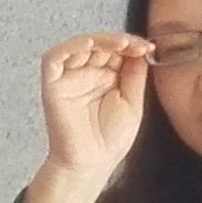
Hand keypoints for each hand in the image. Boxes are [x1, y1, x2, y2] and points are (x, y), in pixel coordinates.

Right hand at [25, 34, 151, 202]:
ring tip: (121, 44)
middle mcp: (85, 74)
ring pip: (78, 46)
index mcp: (105, 78)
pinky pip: (54, 58)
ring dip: (99, 40)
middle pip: (99, 45)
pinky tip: (89, 44)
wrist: (92, 162)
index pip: (115, 51)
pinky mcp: (52, 84)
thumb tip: (139, 50)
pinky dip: (70, 47)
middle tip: (138, 46)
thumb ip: (133, 76)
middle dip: (119, 41)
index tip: (149, 48)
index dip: (131, 45)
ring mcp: (68, 78)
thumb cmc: (110, 139)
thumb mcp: (132, 102)